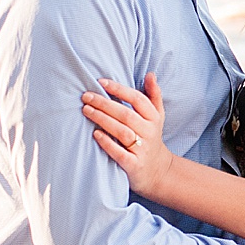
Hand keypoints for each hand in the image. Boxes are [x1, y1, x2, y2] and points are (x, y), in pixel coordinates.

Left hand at [83, 74, 173, 199]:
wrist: (158, 171)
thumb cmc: (151, 137)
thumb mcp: (157, 116)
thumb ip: (153, 95)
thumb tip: (150, 74)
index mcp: (154, 118)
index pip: (137, 99)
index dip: (119, 89)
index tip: (101, 82)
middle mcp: (149, 132)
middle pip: (126, 114)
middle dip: (105, 104)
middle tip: (86, 96)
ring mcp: (142, 149)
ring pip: (122, 131)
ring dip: (103, 120)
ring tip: (86, 111)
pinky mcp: (134, 164)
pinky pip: (120, 153)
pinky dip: (107, 143)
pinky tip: (95, 134)